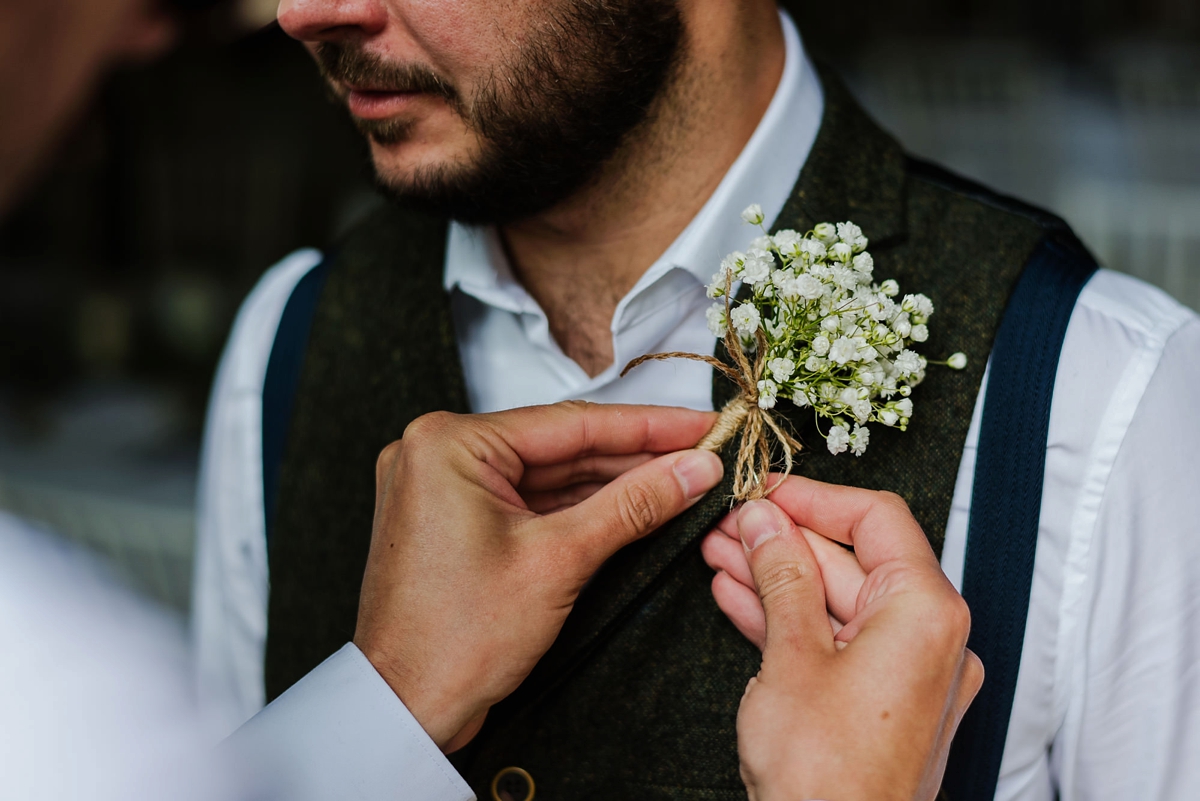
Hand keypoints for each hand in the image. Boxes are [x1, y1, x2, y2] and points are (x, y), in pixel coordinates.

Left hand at [355, 401, 722, 751]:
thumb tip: (692, 469)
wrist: (406, 711)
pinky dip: (578, 506)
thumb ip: (633, 505)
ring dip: (612, 481)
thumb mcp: (560, 560)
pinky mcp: (454, 519)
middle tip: (700, 452)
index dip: (647, 425)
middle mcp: (438, 452)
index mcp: (448, 443)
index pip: (570, 423)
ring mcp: (443, 486)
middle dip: (634, 454)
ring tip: (680, 477)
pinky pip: (528, 500)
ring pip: (548, 474)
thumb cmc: (456, 640)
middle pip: (560, 445)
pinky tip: (632, 503)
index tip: (700, 425)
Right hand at [701, 479, 983, 800]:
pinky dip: (792, 621)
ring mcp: (909, 676)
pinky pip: (838, 642)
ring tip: (719, 556)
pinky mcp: (883, 706)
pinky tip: (740, 600)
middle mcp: (931, 639)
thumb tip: (766, 523)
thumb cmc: (827, 775)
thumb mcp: (792, 655)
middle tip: (726, 526)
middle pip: (855, 561)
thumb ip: (782, 575)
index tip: (763, 491)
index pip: (876, 519)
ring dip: (778, 578)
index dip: (813, 499)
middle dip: (783, 541)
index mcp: (927, 612)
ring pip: (839, 603)